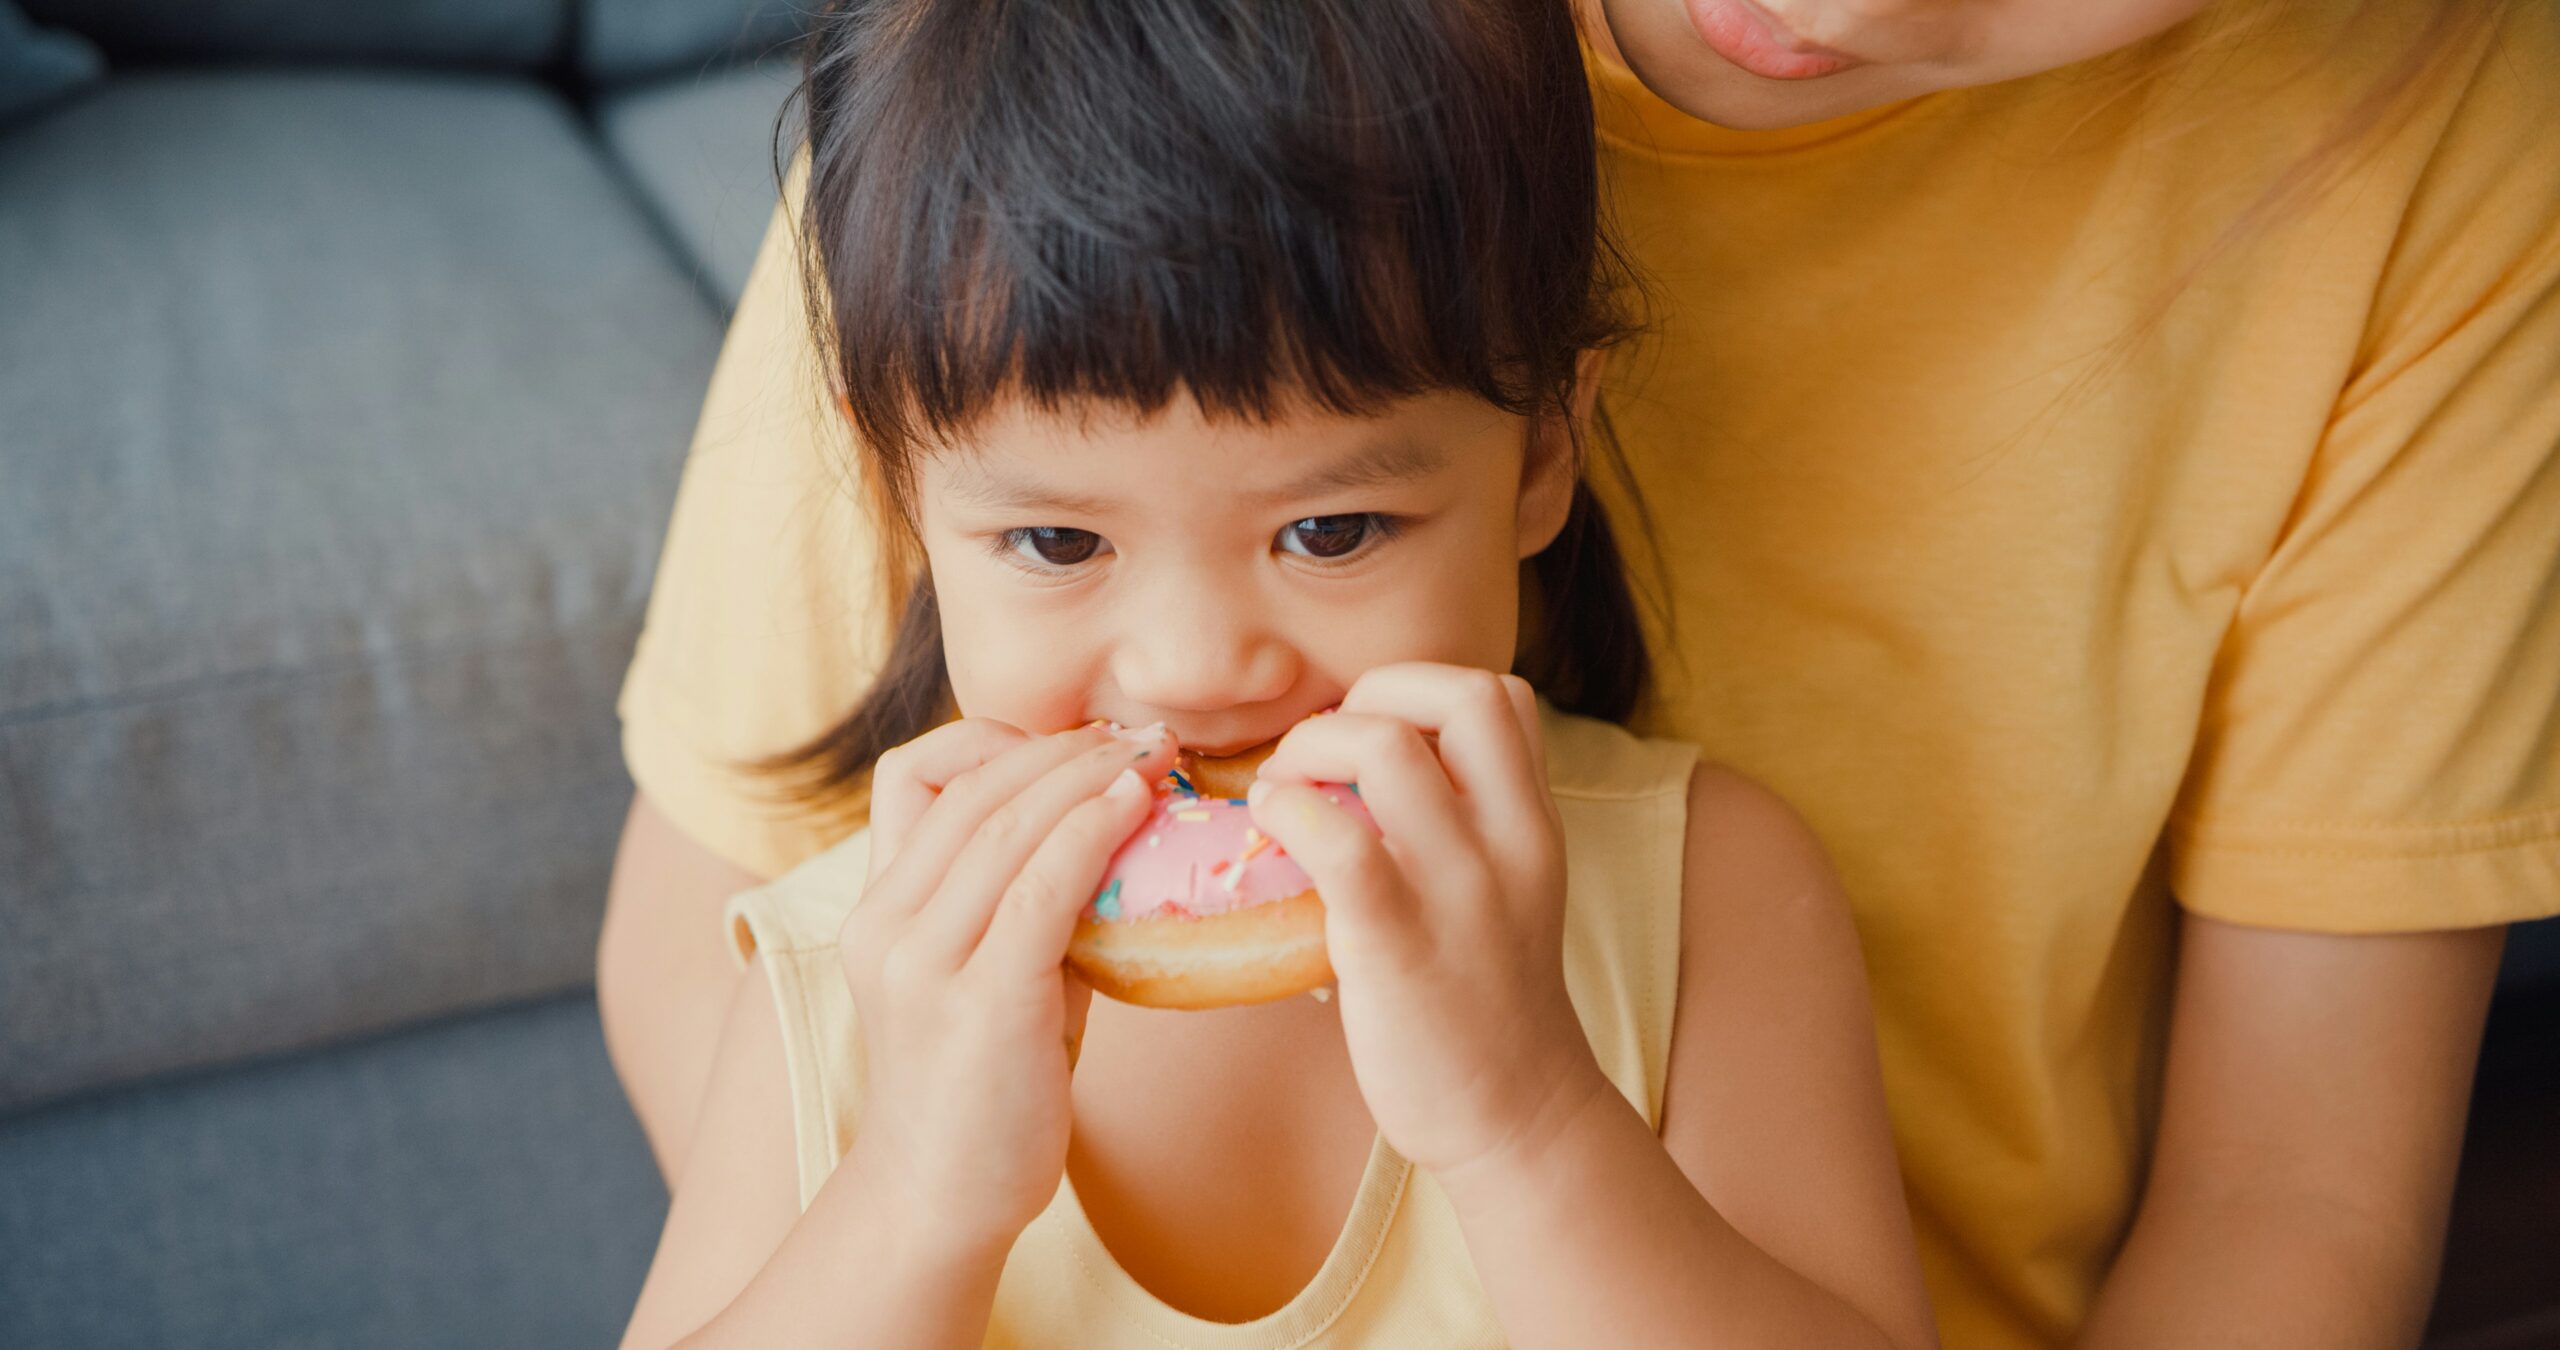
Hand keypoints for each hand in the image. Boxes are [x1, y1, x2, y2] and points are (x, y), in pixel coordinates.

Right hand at [839, 718, 1175, 1250]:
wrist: (939, 1200)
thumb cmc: (979, 1087)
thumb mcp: (984, 974)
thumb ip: (1019, 903)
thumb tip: (1109, 832)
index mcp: (875, 909)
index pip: (910, 777)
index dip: (991, 741)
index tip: (1069, 745)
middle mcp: (885, 924)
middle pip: (971, 788)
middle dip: (1063, 746)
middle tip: (1140, 734)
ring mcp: (925, 962)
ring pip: (1008, 824)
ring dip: (1089, 774)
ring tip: (1152, 756)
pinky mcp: (981, 1001)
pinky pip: (1044, 885)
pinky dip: (1094, 829)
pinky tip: (1136, 807)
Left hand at [1247, 664, 1608, 1180]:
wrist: (1516, 1119)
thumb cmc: (1488, 1006)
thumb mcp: (1507, 893)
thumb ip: (1464, 827)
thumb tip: (1363, 773)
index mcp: (1533, 826)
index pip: (1501, 693)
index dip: (1422, 689)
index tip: (1370, 733)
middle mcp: (1509, 843)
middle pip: (1456, 691)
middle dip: (1370, 694)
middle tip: (1322, 753)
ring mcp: (1458, 891)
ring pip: (1386, 747)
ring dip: (1312, 746)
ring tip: (1285, 790)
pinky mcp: (1398, 944)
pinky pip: (1339, 840)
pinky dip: (1287, 811)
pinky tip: (1269, 828)